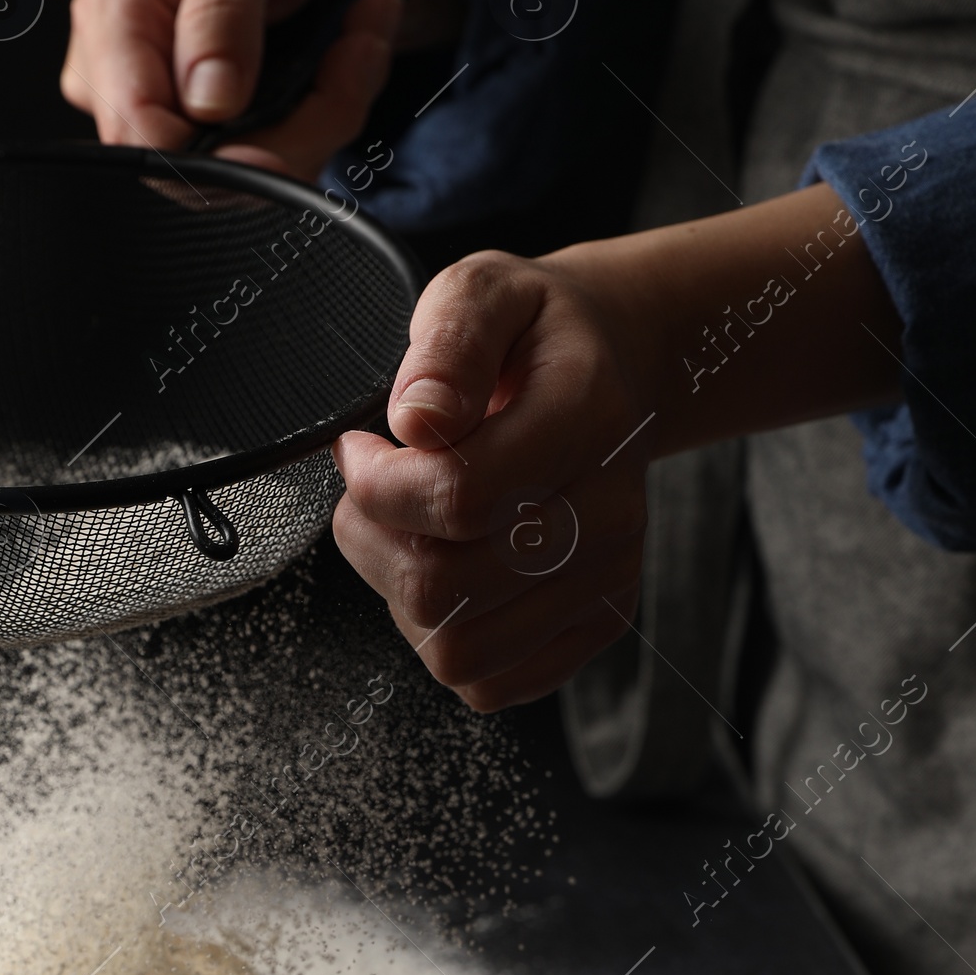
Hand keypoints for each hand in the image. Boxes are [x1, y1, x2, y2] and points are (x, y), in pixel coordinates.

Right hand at [61, 0, 410, 181]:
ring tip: (360, 42)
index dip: (204, 156)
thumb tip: (207, 100)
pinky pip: (273, 165)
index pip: (135, 128)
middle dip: (290, 134)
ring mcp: (169, 110)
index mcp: (116, 12)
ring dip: (321, 123)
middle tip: (355, 53)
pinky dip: (326, 123)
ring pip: (242, 178)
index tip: (280, 139)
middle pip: (192, 167)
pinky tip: (349, 62)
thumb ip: (222, 11)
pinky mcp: (214, 135)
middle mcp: (129, 72)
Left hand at [332, 252, 652, 711]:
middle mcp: (612, 512)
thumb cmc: (533, 336)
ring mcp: (608, 578)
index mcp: (589, 418)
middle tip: (377, 490)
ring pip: (457, 650)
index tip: (363, 447)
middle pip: (444, 589)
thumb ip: (448, 343)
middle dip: (375, 540)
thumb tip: (418, 419)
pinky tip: (450, 569)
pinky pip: (489, 682)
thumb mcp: (483, 291)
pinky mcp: (597, 626)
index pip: (459, 497)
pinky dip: (446, 637)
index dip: (376, 483)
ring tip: (413, 530)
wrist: (612, 369)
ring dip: (403, 595)